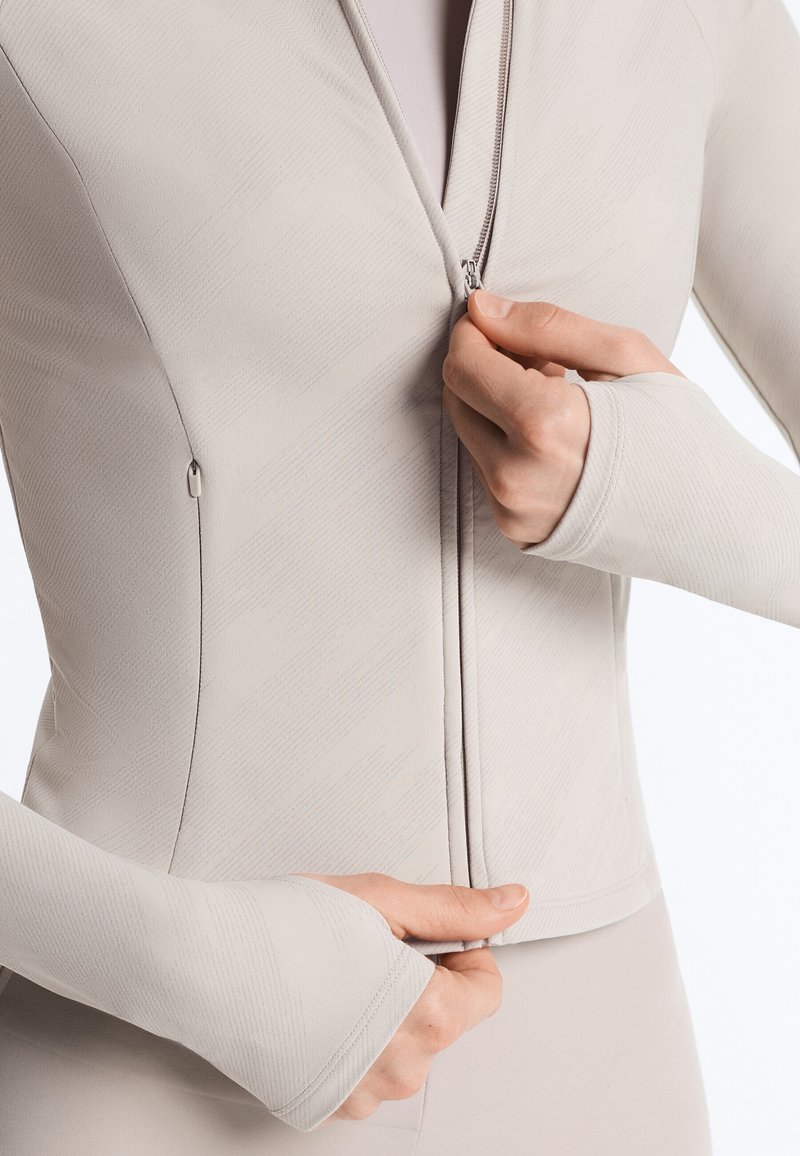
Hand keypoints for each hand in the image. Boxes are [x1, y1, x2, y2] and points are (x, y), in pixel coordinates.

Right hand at [293, 870, 529, 1121]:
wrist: (202, 962)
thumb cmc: (283, 925)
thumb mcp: (380, 900)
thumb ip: (455, 909)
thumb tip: (511, 904)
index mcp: (428, 1014)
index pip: (488, 991)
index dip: (459, 952)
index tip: (420, 936)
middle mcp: (403, 1067)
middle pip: (444, 1019)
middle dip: (419, 981)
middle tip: (364, 947)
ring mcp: (363, 1093)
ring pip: (405, 1047)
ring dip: (385, 1014)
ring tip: (333, 975)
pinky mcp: (326, 1104)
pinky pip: (366, 1073)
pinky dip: (352, 1043)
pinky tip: (315, 1007)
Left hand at [442, 290, 683, 548]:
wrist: (708, 516)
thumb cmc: (678, 430)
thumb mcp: (625, 356)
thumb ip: (546, 326)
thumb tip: (481, 310)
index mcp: (544, 425)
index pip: (464, 364)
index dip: (474, 333)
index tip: (497, 323)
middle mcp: (516, 475)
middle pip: (457, 398)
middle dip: (485, 367)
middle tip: (540, 362)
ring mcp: (512, 508)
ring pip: (468, 433)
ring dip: (495, 405)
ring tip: (557, 402)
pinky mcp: (515, 528)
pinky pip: (487, 467)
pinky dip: (508, 442)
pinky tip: (555, 440)